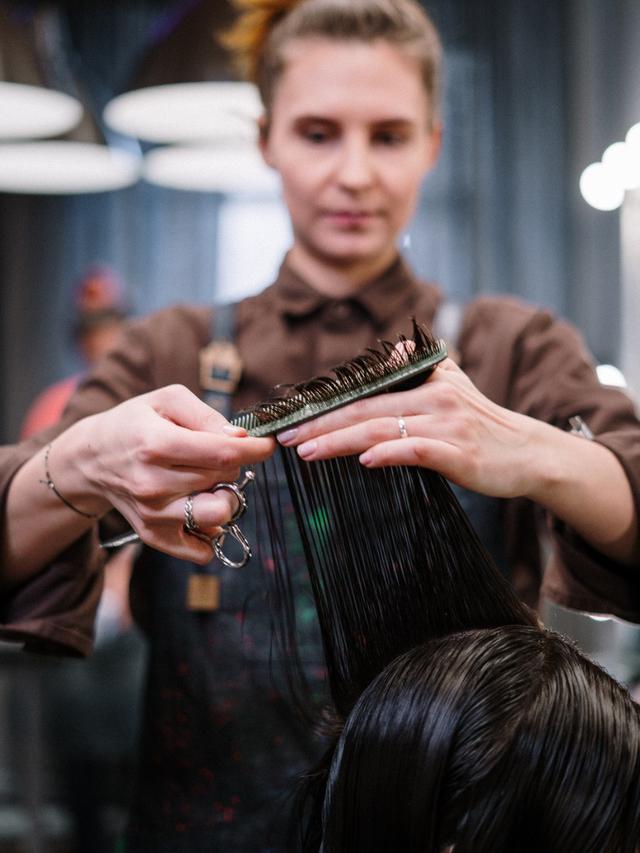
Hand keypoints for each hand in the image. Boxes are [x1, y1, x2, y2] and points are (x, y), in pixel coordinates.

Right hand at [69, 385, 274, 562]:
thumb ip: (206, 415)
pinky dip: (210, 532)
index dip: (256, 449)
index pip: (223, 453)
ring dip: (225, 496)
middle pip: (224, 479)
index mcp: (156, 444)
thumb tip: (240, 439)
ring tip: (210, 482)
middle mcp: (153, 483)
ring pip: (219, 515)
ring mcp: (153, 514)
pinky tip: (200, 506)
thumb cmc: (134, 424)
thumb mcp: (166, 400)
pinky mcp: (153, 535)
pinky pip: (202, 550)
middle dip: (232, 463)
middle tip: (216, 454)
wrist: (92, 459)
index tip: (267, 444)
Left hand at [278, 359, 544, 499]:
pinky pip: (418, 450)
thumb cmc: (484, 424)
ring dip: (340, 440)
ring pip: (382, 429)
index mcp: (425, 382)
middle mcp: (434, 398)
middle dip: (320, 424)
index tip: (291, 419)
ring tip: (308, 451)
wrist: (529, 453)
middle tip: (285, 437)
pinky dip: (390, 454)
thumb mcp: (454, 384)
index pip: (365, 393)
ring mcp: (447, 425)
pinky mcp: (460, 453)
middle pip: (365, 410)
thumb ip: (419, 367)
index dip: (326, 405)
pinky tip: (365, 461)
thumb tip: (391, 349)